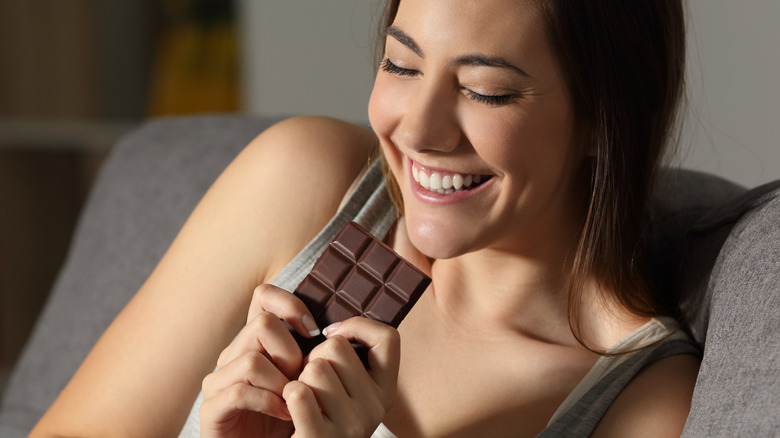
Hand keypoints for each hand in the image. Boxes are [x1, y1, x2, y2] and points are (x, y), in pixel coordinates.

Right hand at [200, 284, 318, 437]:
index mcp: (253, 341)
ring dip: (281, 381)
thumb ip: (309, 352)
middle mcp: (232, 354)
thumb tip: (335, 328)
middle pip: (262, 325)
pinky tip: (285, 414)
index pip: (263, 296)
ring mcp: (218, 382)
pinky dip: (268, 402)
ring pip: (251, 360)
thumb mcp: (303, 378)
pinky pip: (240, 392)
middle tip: (302, 378)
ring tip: (294, 400)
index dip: (289, 304)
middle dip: (291, 352)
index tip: (314, 330)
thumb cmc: (288, 416)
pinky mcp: (211, 409)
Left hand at [284, 317, 400, 437]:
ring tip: (302, 398)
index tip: (334, 335)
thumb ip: (348, 359)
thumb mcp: (345, 388)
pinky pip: (298, 392)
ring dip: (298, 377)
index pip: (388, 337)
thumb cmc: (318, 414)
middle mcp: (375, 409)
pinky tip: (290, 409)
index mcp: (385, 391)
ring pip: (314, 367)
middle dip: (313, 356)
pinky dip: (286, 394)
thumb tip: (333, 328)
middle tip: (311, 381)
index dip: (358, 326)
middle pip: (336, 346)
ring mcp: (351, 427)